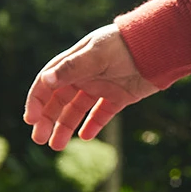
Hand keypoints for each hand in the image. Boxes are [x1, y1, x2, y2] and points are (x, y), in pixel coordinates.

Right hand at [23, 24, 160, 148]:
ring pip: (77, 110)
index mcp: (73, 64)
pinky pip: (101, 114)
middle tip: (39, 140)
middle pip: (59, 101)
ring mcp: (101, 87)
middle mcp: (84, 76)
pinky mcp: (119, 97)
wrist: (159, 47)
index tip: (32, 120)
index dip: (37, 102)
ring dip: (65, 127)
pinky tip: (85, 137)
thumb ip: (73, 68)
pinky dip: (93, 125)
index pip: (47, 84)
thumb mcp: (97, 55)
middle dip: (47, 120)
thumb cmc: (125, 45)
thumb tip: (46, 80)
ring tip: (56, 146)